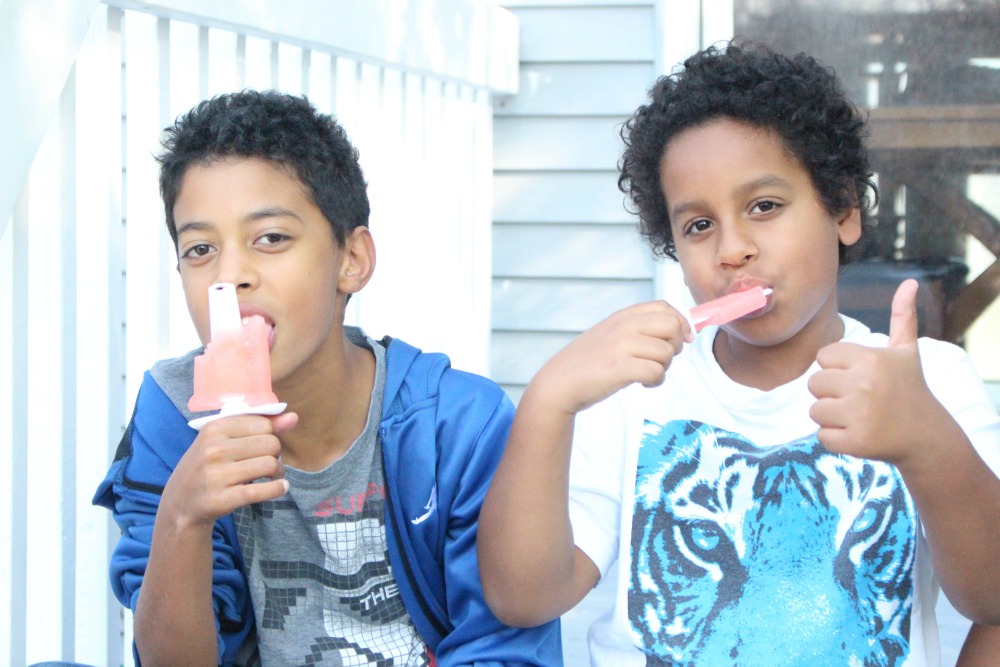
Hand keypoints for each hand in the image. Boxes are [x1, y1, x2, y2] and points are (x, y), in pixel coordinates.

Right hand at [161, 411, 298, 527]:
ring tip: (271, 477)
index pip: (264, 424)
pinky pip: (262, 491)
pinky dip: (277, 489)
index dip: (270, 436)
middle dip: (276, 454)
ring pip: (270, 465)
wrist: (180, 503)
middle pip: (270, 444)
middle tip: (268, 464)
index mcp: (214, 428)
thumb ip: (259, 426)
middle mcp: (213, 449)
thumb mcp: (224, 440)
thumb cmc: (208, 466)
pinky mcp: (221, 499)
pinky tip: (280, 488)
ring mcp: (216, 475)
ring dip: (278, 473)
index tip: (263, 446)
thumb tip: (293, 417)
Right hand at [532, 300, 690, 414]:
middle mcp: (624, 326)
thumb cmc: (589, 361)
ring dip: (663, 368)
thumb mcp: (612, 334)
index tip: (683, 339)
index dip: (681, 323)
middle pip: (672, 326)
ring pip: (666, 353)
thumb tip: (679, 332)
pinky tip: (642, 384)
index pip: (665, 307)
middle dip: (676, 346)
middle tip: (662, 359)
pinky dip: (655, 381)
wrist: (560, 382)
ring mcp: (621, 345)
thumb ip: (639, 329)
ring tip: (646, 374)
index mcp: (623, 315)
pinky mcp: (620, 367)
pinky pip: (656, 372)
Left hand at [808, 279, 932, 462]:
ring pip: (815, 411)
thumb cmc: (910, 388)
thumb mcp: (907, 352)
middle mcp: (864, 384)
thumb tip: (909, 282)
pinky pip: (822, 436)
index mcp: (870, 359)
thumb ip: (902, 317)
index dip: (836, 369)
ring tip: (859, 416)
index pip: (822, 357)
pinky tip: (859, 434)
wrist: (927, 436)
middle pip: (813, 384)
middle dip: (831, 394)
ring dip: (832, 417)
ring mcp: (859, 414)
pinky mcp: (856, 441)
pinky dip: (836, 439)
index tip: (859, 377)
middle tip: (859, 400)